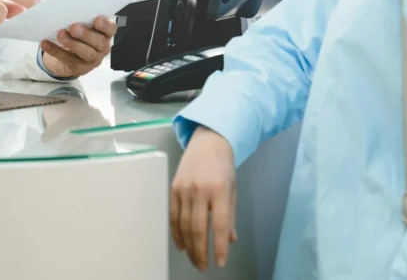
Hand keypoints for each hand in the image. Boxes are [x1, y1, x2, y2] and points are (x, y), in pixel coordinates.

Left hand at [40, 15, 116, 77]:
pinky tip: (45, 43)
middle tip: (73, 27)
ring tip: (60, 34)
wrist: (65, 53)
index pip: (111, 28)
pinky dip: (56, 51)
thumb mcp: (71, 18)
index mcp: (104, 31)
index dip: (106, 25)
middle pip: (99, 41)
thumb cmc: (73, 31)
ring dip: (73, 44)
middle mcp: (102, 46)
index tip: (97, 19)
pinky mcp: (79, 68)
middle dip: (86, 34)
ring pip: (87, 53)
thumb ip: (59, 8)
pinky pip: (69, 60)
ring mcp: (93, 59)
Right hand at [171, 126, 237, 270]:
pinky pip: (173, 216)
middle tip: (204, 267)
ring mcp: (185, 189)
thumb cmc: (224, 166)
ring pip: (184, 225)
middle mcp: (200, 190)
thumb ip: (230, 215)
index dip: (219, 247)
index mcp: (219, 190)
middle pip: (198, 228)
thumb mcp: (232, 189)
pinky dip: (177, 233)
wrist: (208, 141)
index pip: (219, 225)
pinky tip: (182, 245)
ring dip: (189, 246)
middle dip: (201, 252)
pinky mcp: (174, 188)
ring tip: (194, 260)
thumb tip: (229, 240)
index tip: (220, 262)